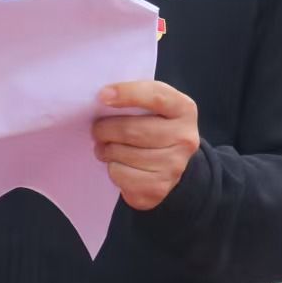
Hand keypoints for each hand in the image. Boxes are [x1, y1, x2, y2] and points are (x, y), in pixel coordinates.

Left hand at [93, 81, 200, 210]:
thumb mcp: (154, 106)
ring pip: (123, 154)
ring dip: (105, 149)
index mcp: (184, 110)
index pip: (156, 96)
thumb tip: (104, 97)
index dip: (127, 94)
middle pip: (132, 130)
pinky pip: (121, 174)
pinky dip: (112, 168)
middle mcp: (185, 138)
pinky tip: (118, 164)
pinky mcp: (158, 188)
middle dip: (105, 128)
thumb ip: (136, 97)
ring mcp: (174, 166)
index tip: (102, 95)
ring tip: (105, 147)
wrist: (170, 164)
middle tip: (96, 129)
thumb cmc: (154, 127)